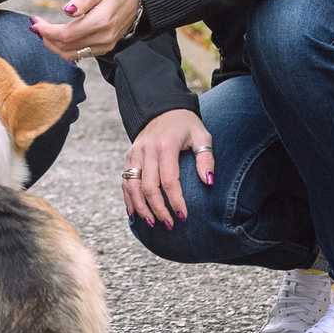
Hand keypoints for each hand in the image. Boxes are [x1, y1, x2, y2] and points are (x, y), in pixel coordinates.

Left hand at [31, 0, 140, 61]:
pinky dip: (64, 48)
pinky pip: (80, 54)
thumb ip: (82, 0)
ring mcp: (105, 46)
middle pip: (66, 47)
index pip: (66, 35)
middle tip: (36, 25)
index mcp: (100, 22)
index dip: (47, 31)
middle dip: (46, 38)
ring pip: (71, 55)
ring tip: (43, 32)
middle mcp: (103, 38)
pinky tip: (56, 37)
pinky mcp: (104, 48)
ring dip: (53, 46)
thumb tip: (67, 12)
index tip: (34, 22)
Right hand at [120, 109, 210, 228]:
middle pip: (149, 187)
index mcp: (166, 146)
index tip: (183, 217)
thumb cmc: (185, 124)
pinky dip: (128, 198)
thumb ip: (205, 158)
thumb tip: (209, 182)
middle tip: (170, 225)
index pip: (169, 180)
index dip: (176, 201)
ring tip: (152, 223)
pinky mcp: (129, 157)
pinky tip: (134, 213)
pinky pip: (125, 181)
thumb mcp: (201, 135)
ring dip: (141, 208)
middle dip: (159, 210)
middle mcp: (147, 151)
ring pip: (132, 186)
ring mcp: (135, 154)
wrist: (161, 107)